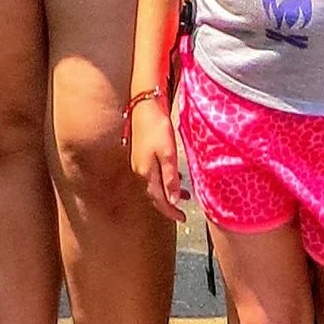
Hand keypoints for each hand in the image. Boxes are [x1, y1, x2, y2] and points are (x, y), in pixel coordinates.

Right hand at [128, 96, 182, 221]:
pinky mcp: (141, 153)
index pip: (159, 200)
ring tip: (184, 193)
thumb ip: (170, 178)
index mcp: (146, 172)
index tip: (182, 219)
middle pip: (155, 194)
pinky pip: (153, 173)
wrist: (144, 105)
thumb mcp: (168, 154)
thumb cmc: (157, 127)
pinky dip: (165, 178)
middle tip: (182, 211)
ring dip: (168, 190)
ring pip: (154, 183)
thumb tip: (173, 201)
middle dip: (169, 203)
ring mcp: (139, 161)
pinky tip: (173, 173)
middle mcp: (140, 170)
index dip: (170, 211)